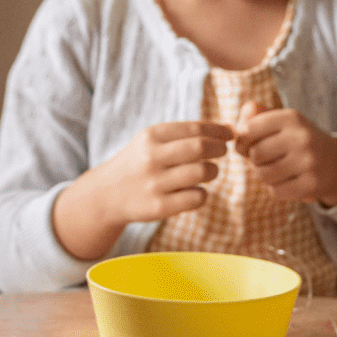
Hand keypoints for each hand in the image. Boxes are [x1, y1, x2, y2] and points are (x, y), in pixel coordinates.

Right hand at [91, 120, 232, 225]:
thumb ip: (186, 134)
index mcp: (151, 136)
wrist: (107, 194)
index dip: (219, 130)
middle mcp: (151, 157)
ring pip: (202, 172)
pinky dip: (202, 193)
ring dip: (212, 171)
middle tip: (222, 152)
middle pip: (201, 147)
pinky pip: (197, 197)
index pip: (195, 128)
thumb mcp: (151, 141)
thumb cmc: (139, 162)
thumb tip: (230, 129)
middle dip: (219, 149)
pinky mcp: (159, 207)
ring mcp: (154, 183)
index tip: (230, 134)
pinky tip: (194, 191)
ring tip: (208, 172)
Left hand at [234, 102, 336, 207]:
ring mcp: (309, 162)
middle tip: (267, 159)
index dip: (242, 139)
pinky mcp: (312, 184)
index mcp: (291, 118)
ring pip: (262, 175)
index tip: (250, 142)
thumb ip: (256, 118)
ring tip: (276, 170)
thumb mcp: (283, 124)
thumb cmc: (299, 141)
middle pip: (254, 154)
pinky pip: (275, 191)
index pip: (248, 128)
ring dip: (264, 176)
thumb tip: (235, 128)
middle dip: (254, 160)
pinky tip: (288, 182)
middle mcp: (301, 137)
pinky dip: (276, 189)